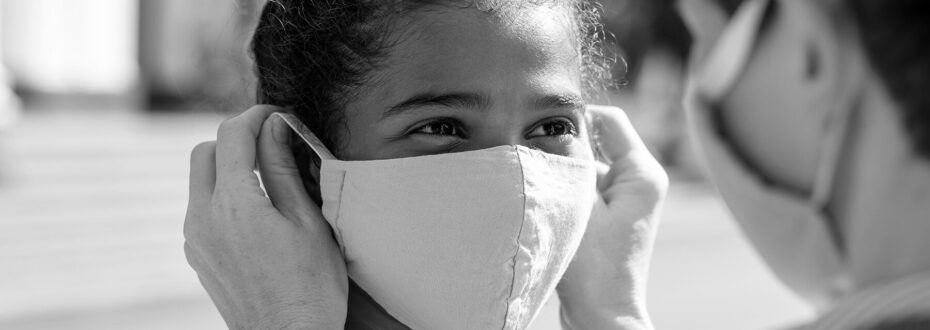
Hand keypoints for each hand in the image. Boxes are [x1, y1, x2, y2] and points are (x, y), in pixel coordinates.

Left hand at [183, 105, 347, 328]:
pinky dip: (222, 197)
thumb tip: (274, 127)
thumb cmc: (310, 288)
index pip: (231, 136)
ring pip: (198, 182)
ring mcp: (195, 241)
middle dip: (234, 140)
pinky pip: (200, 211)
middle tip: (270, 144)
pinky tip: (256, 213)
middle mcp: (203, 220)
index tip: (277, 116)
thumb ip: (283, 169)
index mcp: (234, 206)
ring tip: (267, 180)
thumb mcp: (307, 221)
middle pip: (204, 153)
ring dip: (227, 169)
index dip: (256, 116)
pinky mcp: (197, 257)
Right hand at [557, 105, 667, 329]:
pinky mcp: (609, 217)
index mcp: (642, 174)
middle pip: (596, 143)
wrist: (601, 317)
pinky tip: (547, 203)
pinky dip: (565, 190)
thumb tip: (556, 128)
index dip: (575, 117)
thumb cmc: (593, 270)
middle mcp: (639, 182)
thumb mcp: (578, 206)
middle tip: (534, 154)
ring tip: (541, 185)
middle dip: (564, 147)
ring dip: (562, 172)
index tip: (541, 127)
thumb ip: (570, 162)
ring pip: (586, 166)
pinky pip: (584, 187)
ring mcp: (625, 200)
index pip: (609, 120)